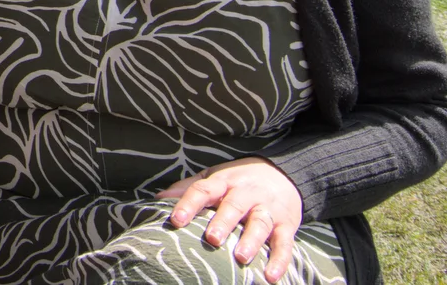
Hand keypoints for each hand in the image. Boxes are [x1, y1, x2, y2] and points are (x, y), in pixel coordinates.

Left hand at [158, 157, 303, 282]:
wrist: (283, 172)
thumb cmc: (238, 180)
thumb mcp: (213, 177)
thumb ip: (189, 188)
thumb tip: (158, 198)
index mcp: (223, 182)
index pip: (203, 189)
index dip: (188, 204)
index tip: (176, 220)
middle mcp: (246, 193)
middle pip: (233, 206)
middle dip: (223, 222)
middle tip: (212, 239)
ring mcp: (268, 208)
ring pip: (260, 223)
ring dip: (251, 240)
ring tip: (240, 257)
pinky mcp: (287, 224)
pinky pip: (285, 243)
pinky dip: (280, 260)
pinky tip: (271, 276)